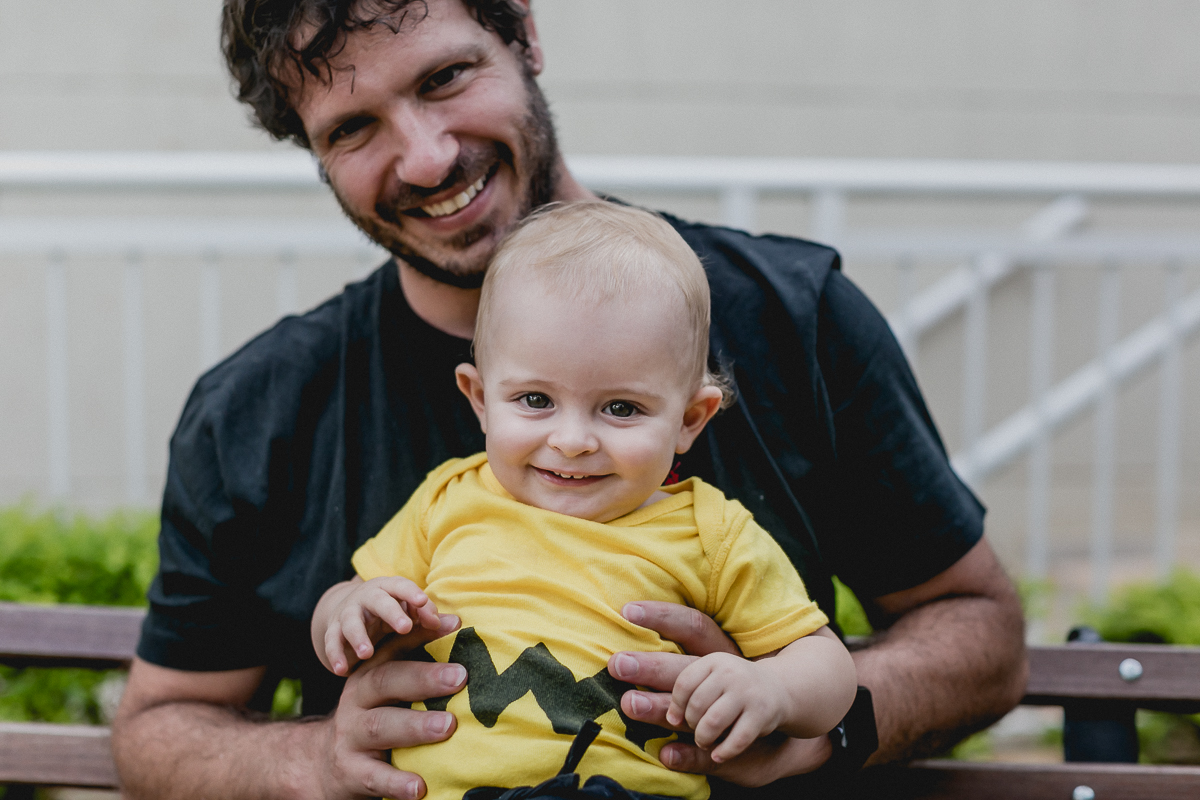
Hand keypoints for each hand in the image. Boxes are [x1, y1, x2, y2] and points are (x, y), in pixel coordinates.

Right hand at [318, 613, 465, 799]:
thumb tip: (459, 623)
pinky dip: (396, 782)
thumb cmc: (374, 718)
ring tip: (448, 726)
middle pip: (386, 681)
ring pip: (381, 726)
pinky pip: (375, 776)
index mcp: (370, 675)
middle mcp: (358, 700)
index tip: (456, 624)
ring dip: (415, 725)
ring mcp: (351, 735)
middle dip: (424, 677)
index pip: (396, 647)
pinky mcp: (351, 771)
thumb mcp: (387, 690)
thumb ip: (419, 662)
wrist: (323, 764)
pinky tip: (420, 787)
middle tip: (460, 677)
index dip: (424, 633)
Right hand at [321, 576, 442, 674]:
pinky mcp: (334, 630)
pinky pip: (332, 641)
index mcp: (389, 589)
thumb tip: (456, 623)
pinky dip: (335, 654)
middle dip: (391, 613)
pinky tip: (341, 670)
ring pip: (351, 621)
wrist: (351, 610)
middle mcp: (368, 598)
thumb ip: (427, 617)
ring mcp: (349, 613)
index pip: (400, 586)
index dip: (411, 592)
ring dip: (359, 636)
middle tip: (405, 628)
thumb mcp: (407, 612)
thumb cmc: (390, 613)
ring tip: (367, 653)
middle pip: (378, 600)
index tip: (423, 601)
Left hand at [668, 653, 786, 762]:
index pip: (684, 683)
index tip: (675, 720)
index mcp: (714, 661)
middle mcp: (731, 673)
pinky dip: (724, 751)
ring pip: (713, 722)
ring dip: (703, 738)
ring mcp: (748, 693)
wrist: (777, 688)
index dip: (675, 706)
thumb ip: (689, 692)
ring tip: (704, 742)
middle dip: (691, 724)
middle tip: (696, 731)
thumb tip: (670, 719)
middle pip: (696, 705)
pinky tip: (718, 755)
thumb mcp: (713, 678)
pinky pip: (737, 739)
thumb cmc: (733, 688)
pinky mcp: (762, 714)